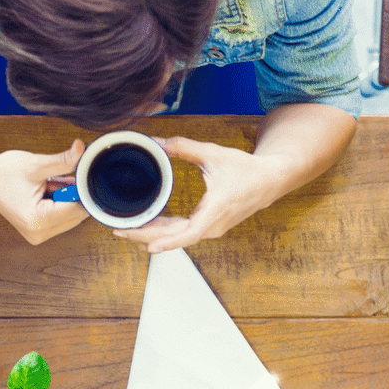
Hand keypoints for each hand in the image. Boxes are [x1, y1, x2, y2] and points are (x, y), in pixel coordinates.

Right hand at [0, 142, 89, 245]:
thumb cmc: (5, 171)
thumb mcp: (36, 164)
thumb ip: (63, 160)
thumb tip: (81, 149)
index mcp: (38, 220)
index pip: (77, 209)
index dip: (81, 190)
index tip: (77, 174)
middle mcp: (39, 233)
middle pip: (76, 216)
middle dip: (72, 196)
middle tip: (54, 180)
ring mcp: (38, 236)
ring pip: (71, 218)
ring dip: (65, 200)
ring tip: (45, 187)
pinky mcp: (38, 233)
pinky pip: (61, 220)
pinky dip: (59, 205)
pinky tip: (45, 194)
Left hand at [113, 137, 289, 252]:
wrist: (270, 180)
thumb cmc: (246, 169)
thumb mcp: (214, 154)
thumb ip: (184, 148)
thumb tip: (157, 141)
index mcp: (215, 210)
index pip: (189, 233)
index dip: (169, 242)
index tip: (149, 246)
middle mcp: (213, 225)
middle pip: (175, 238)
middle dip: (146, 235)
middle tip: (119, 230)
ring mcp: (212, 229)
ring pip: (177, 237)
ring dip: (153, 234)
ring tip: (126, 229)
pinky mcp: (209, 227)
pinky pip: (183, 232)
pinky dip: (165, 231)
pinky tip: (148, 225)